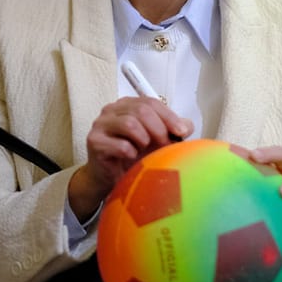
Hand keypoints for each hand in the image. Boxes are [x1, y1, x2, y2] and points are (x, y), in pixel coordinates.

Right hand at [68, 96, 192, 220]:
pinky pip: (120, 144)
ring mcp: (100, 124)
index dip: (169, 116)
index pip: (151, 102)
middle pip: (141, 110)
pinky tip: (131, 158)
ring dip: (144, 140)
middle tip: (165, 145)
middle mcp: (112, 110)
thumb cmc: (132, 156)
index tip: (182, 131)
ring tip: (144, 150)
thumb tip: (187, 126)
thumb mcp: (156, 141)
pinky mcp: (94, 141)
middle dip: (158, 129)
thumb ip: (171, 130)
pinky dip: (131, 153)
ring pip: (129, 123)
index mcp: (128, 104)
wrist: (110, 178)